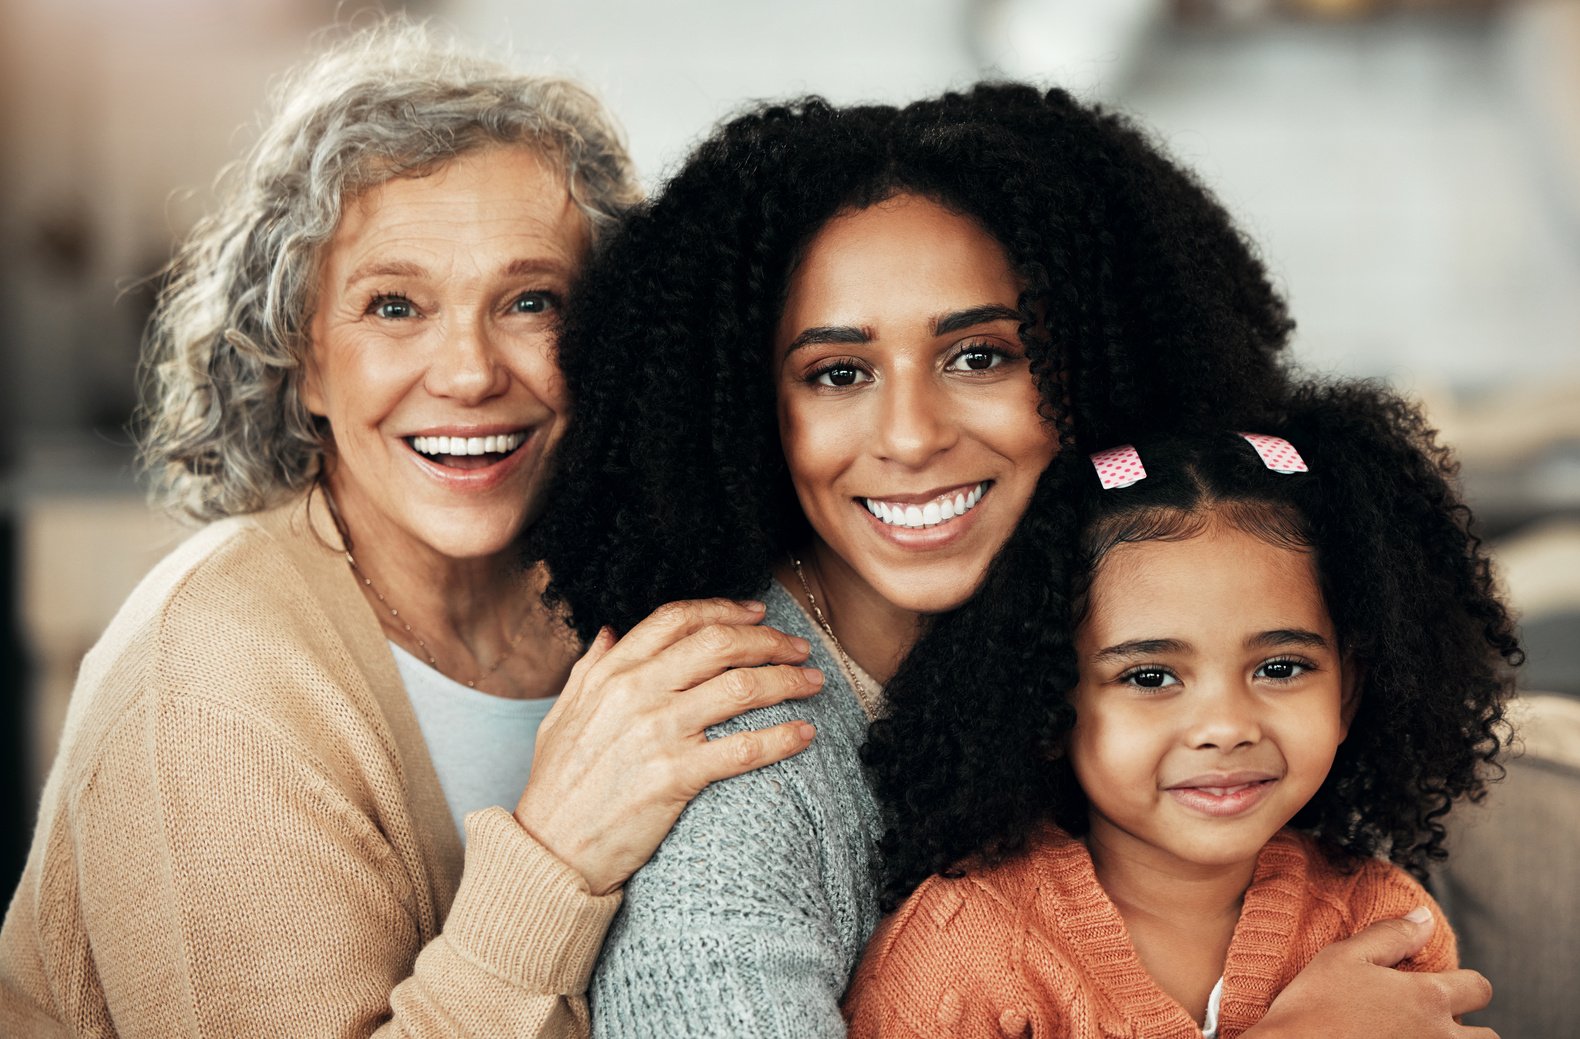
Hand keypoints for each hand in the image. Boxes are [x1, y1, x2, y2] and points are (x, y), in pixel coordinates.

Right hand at [514, 597, 822, 894]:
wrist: (548, 852)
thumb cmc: (556, 786)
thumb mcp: (560, 715)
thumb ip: (589, 669)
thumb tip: (611, 631)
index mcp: (611, 673)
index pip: (678, 619)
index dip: (725, 609)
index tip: (757, 613)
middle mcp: (636, 693)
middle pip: (720, 644)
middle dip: (770, 640)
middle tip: (798, 648)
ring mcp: (657, 733)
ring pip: (741, 688)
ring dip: (787, 681)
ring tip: (813, 683)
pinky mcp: (675, 777)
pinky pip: (743, 748)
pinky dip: (781, 738)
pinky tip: (805, 734)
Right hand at [1248, 908, 1496, 1038]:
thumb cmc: (1313, 1008)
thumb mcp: (1344, 957)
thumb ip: (1391, 936)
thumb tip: (1424, 919)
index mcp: (1427, 998)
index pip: (1479, 988)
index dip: (1463, 983)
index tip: (1441, 986)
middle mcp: (1439, 1038)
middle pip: (1489, 1037)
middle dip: (1469, 1028)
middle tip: (1435, 1022)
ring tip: (1419, 1037)